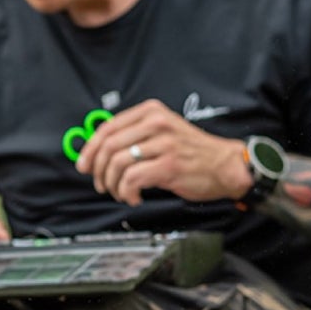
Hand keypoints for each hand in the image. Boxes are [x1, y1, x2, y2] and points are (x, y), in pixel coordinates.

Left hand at [74, 99, 252, 206]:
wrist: (225, 165)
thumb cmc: (193, 152)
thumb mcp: (164, 132)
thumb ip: (135, 136)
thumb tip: (100, 152)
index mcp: (151, 112)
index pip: (108, 128)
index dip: (90, 149)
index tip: (84, 165)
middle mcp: (156, 124)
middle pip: (109, 146)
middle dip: (98, 170)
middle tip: (101, 184)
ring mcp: (163, 144)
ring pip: (118, 164)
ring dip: (113, 184)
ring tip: (120, 193)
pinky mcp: (169, 165)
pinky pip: (132, 180)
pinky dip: (127, 192)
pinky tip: (134, 197)